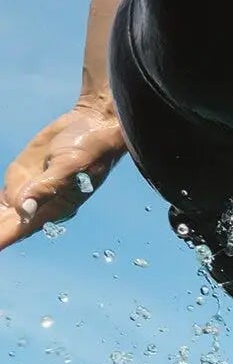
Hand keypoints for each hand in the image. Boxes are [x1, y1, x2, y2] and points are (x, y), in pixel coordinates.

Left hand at [0, 98, 125, 251]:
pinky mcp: (25, 174)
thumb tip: (22, 210)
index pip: (21, 228)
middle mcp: (40, 203)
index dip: (3, 239)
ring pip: (4, 210)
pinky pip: (5, 194)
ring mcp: (30, 189)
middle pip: (9, 223)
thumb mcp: (69, 167)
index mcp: (54, 207)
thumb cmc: (89, 148)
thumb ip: (45, 188)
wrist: (93, 125)